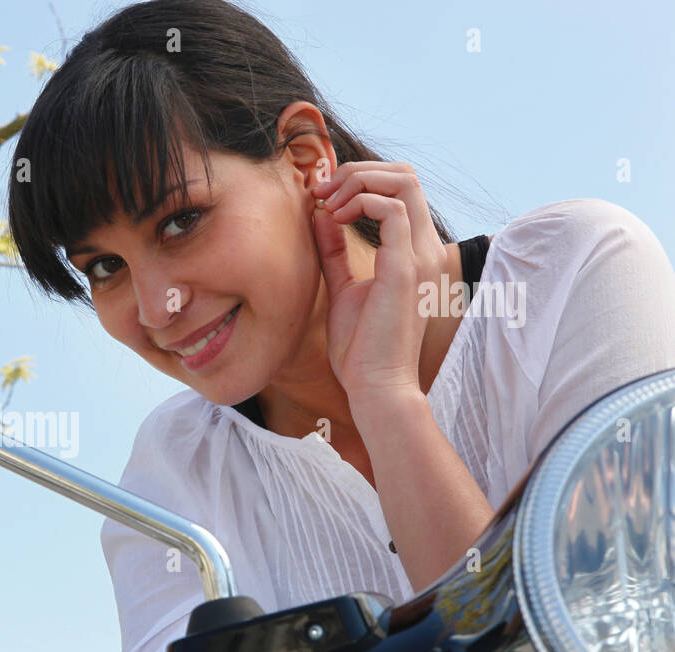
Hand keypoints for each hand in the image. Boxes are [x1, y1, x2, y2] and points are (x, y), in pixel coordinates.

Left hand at [310, 161, 448, 401]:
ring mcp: (419, 256)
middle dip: (358, 171)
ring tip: (328, 204)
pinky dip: (360, 203)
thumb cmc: (361, 347)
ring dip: (358, 182)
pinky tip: (334, 219)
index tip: (322, 197)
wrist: (375, 386)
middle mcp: (424, 248)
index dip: (361, 179)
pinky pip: (392, 211)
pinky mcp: (405, 269)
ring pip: (403, 182)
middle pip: (406, 174)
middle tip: (322, 191)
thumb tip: (321, 215)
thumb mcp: (342, 287)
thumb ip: (334, 251)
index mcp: (413, 252)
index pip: (401, 188)